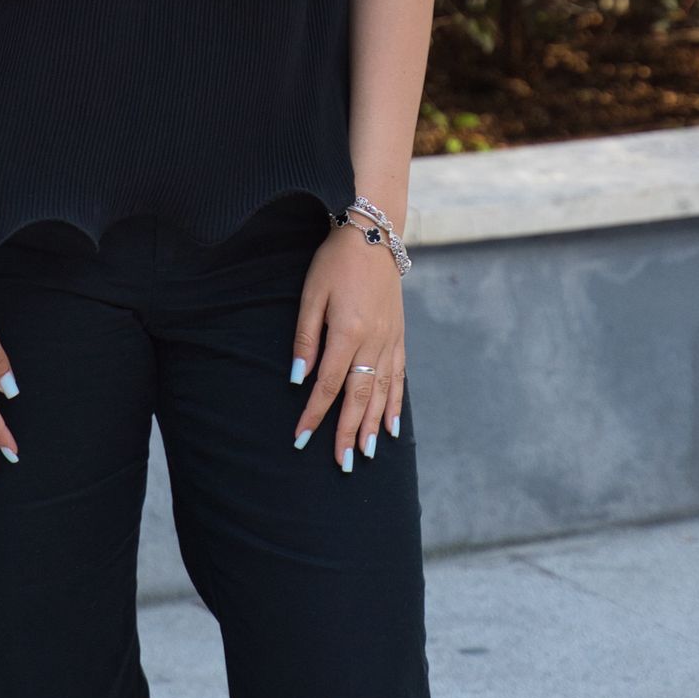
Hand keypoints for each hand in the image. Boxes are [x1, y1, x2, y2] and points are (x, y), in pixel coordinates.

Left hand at [289, 225, 404, 470]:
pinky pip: (399, 377)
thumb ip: (306, 337)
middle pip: (359, 396)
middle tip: (342, 463)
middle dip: (348, 431)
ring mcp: (390, 340)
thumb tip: (299, 377)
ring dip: (372, 425)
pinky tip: (391, 425)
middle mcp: (374, 342)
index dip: (315, 413)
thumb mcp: (312, 293)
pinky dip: (395, 403)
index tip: (302, 437)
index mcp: (349, 332)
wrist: (374, 234)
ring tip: (366, 454)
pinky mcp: (399, 336)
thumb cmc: (336, 261)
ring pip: (382, 392)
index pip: (328, 384)